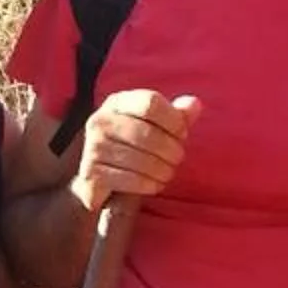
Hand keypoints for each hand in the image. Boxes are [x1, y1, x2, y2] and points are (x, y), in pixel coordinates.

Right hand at [77, 89, 200, 210]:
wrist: (98, 177)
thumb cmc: (133, 147)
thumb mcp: (154, 127)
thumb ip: (176, 116)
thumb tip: (194, 104)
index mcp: (118, 103)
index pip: (151, 103)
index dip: (174, 120)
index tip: (182, 134)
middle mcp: (100, 121)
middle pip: (149, 134)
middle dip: (171, 150)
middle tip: (177, 159)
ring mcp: (94, 147)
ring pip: (142, 160)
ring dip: (163, 170)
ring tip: (167, 173)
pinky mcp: (92, 173)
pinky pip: (131, 180)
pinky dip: (150, 185)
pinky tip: (155, 184)